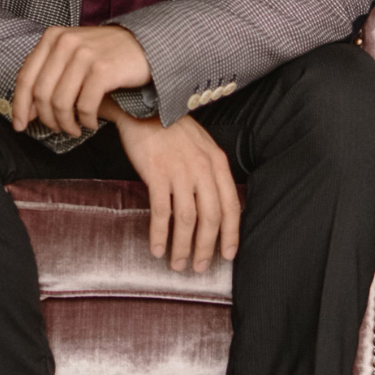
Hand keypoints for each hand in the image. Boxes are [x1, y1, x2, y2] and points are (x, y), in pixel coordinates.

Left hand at [12, 24, 150, 135]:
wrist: (145, 45)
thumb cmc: (105, 55)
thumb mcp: (72, 55)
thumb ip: (48, 76)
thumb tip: (27, 111)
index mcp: (52, 37)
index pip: (25, 77)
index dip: (20, 106)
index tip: (20, 125)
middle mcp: (65, 42)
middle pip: (41, 93)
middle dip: (47, 119)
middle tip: (58, 129)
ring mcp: (84, 54)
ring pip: (61, 103)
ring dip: (66, 123)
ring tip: (75, 129)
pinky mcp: (103, 69)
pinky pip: (85, 105)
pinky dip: (86, 120)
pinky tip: (90, 123)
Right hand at [103, 99, 240, 272]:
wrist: (143, 107)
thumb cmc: (171, 129)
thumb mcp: (201, 145)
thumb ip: (210, 172)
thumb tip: (216, 205)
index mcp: (217, 162)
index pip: (231, 206)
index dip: (230, 234)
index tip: (227, 255)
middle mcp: (202, 168)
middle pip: (210, 218)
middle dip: (206, 247)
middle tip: (199, 267)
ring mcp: (180, 171)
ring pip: (187, 219)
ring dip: (182, 246)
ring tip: (177, 264)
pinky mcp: (156, 173)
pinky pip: (161, 212)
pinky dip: (159, 234)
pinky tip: (157, 248)